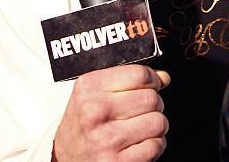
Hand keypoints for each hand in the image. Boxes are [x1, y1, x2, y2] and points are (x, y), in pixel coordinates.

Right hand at [53, 64, 169, 160]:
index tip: (152, 84)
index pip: (139, 74)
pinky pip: (155, 146)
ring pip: (158, 122)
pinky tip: (139, 142)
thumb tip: (164, 77)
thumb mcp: (95, 91)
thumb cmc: (83, 121)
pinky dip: (154, 144)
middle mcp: (96, 112)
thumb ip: (128, 78)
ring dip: (156, 125)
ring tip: (142, 126)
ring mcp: (107, 139)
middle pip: (152, 98)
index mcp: (90, 88)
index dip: (152, 79)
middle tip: (144, 109)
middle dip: (155, 103)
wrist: (64, 156)